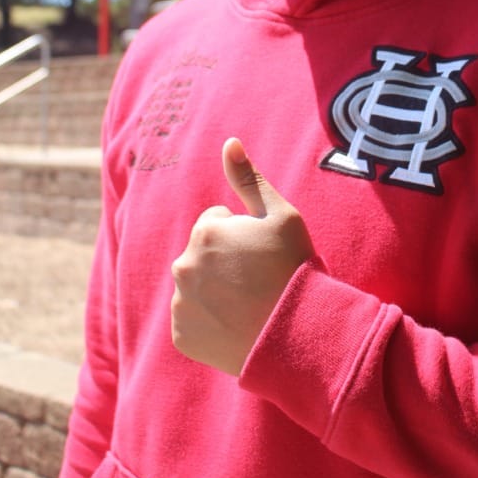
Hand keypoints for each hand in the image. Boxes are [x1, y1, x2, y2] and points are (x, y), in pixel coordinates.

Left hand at [171, 137, 314, 375]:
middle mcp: (183, 264)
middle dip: (225, 261)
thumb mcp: (280, 215)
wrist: (297, 335)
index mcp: (205, 231)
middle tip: (258, 280)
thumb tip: (229, 142)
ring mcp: (180, 302)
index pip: (216, 223)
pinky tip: (237, 324)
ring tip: (250, 304)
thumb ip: (249, 178)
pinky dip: (209, 321)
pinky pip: (192, 320)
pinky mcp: (182, 335)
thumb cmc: (293, 269)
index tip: (263, 254)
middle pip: (203, 253)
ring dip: (215, 290)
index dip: (244, 236)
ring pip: (196, 286)